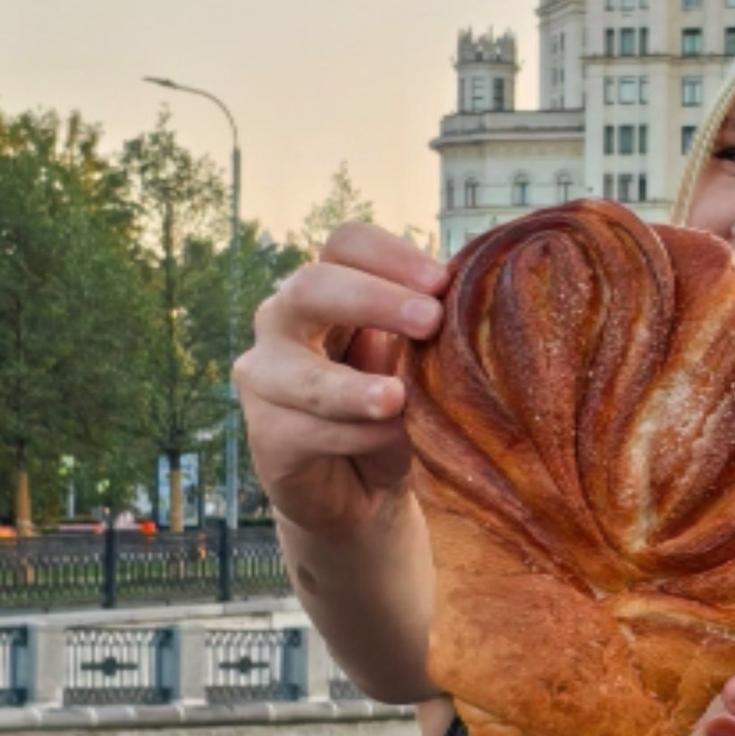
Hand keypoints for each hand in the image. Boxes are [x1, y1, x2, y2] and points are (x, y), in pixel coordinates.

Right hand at [234, 224, 446, 541]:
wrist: (363, 491)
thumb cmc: (393, 412)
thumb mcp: (417, 366)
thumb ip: (428, 335)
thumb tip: (469, 303)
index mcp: (329, 290)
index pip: (345, 244)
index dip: (390, 254)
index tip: (442, 282)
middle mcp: (285, 320)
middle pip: (311, 286)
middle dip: (373, 300)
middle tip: (430, 320)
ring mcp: (265, 375)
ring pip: (300, 371)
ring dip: (354, 387)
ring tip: (399, 398)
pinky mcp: (266, 433)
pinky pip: (307, 429)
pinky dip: (355, 434)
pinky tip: (392, 436)